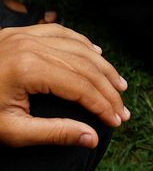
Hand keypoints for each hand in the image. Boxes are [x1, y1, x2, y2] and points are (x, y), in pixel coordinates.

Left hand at [0, 24, 128, 147]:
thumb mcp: (12, 131)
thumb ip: (54, 134)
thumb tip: (92, 138)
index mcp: (28, 68)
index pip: (81, 86)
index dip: (103, 105)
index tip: (116, 122)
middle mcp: (29, 45)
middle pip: (84, 66)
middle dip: (108, 90)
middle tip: (122, 110)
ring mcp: (23, 36)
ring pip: (77, 46)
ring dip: (102, 66)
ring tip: (119, 85)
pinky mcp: (17, 33)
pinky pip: (60, 32)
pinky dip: (82, 43)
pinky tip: (96, 54)